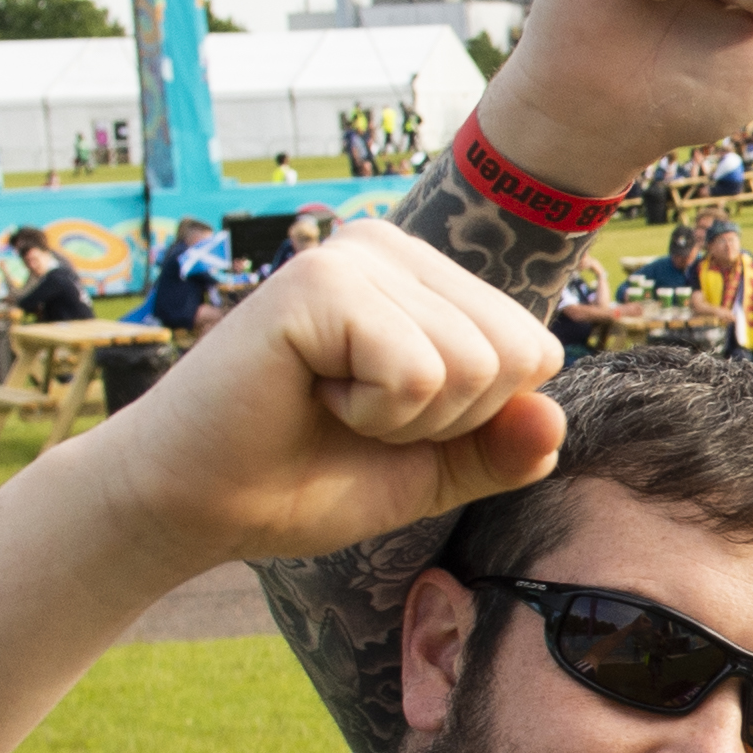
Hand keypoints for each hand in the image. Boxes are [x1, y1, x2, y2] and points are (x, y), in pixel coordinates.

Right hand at [86, 229, 563, 569]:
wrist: (198, 504)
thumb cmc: (306, 478)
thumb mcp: (433, 469)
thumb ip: (501, 447)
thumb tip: (554, 418)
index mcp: (427, 278)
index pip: (537, 353)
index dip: (477, 419)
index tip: (389, 420)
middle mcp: (394, 248)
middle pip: (519, 356)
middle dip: (449, 420)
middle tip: (356, 416)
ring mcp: (356, 255)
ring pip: (474, 366)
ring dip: (406, 419)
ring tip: (331, 403)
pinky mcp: (319, 282)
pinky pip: (417, 373)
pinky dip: (373, 412)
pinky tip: (310, 395)